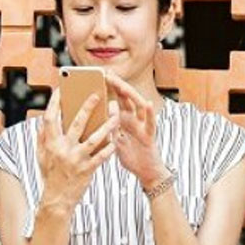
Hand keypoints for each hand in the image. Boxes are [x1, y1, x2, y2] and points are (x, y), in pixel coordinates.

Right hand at [37, 89, 117, 210]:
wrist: (57, 200)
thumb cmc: (51, 175)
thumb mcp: (42, 156)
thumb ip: (43, 138)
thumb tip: (44, 120)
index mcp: (50, 144)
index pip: (51, 118)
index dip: (55, 103)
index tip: (60, 89)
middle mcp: (63, 150)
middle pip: (77, 123)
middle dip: (87, 107)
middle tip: (97, 94)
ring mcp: (76, 160)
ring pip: (95, 138)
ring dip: (107, 125)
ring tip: (116, 114)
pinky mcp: (88, 170)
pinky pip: (102, 155)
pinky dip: (110, 146)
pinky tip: (117, 138)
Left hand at [106, 73, 166, 187]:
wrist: (144, 171)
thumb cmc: (129, 155)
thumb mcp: (113, 139)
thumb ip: (106, 126)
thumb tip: (93, 115)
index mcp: (123, 118)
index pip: (116, 98)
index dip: (109, 86)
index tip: (99, 75)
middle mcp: (134, 118)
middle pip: (126, 97)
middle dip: (118, 85)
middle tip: (107, 74)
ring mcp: (142, 125)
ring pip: (138, 105)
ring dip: (130, 94)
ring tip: (121, 85)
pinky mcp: (149, 134)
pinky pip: (151, 122)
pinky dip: (151, 113)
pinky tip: (148, 103)